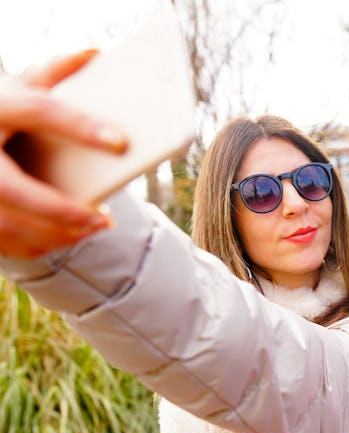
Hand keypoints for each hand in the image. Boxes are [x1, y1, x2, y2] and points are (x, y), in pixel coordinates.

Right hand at [0, 50, 127, 257]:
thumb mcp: (17, 90)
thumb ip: (51, 73)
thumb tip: (94, 54)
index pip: (37, 110)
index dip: (80, 126)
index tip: (121, 141)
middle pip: (13, 189)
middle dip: (61, 210)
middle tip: (104, 218)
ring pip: (8, 224)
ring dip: (57, 234)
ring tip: (96, 227)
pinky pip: (5, 243)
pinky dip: (42, 245)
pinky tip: (71, 237)